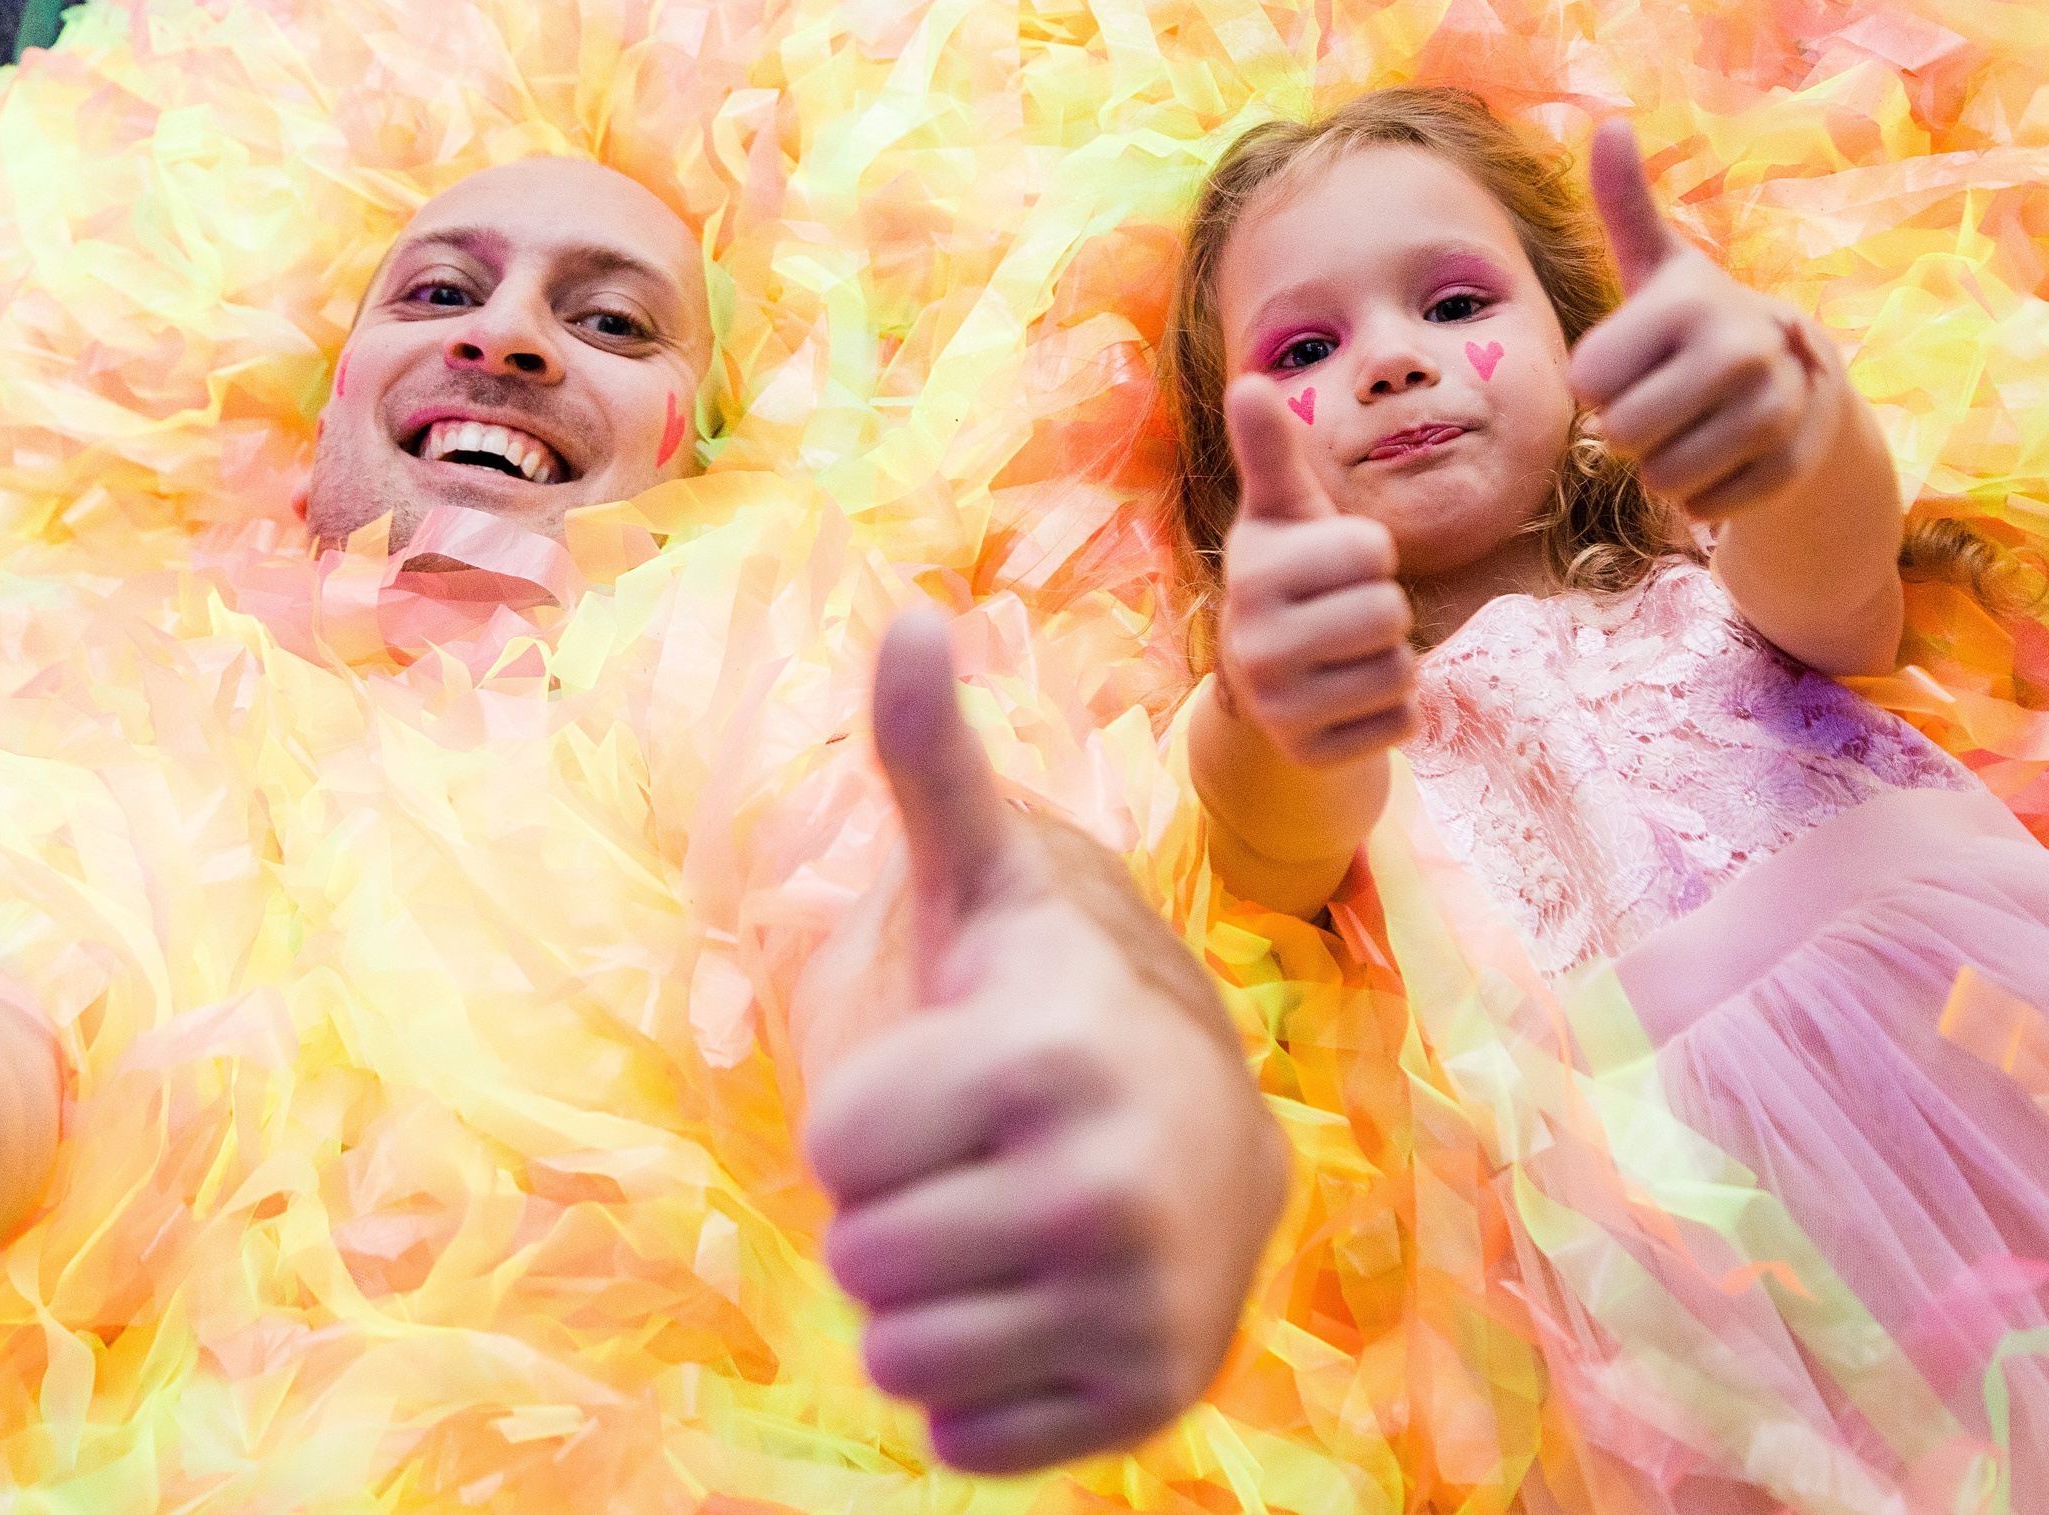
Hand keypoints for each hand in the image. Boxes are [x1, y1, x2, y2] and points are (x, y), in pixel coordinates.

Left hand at [803, 610, 1286, 1472]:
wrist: (1216, 1149)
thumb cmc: (1058, 1010)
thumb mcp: (989, 888)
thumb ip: (932, 766)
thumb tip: (909, 615)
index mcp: (1043, 1062)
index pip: (833, 1148)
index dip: (869, 1117)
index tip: (946, 1082)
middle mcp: (1101, 1193)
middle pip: (858, 1257)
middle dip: (894, 1213)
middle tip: (975, 1166)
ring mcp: (1131, 1312)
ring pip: (899, 1357)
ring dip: (926, 1304)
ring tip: (1000, 1235)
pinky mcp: (1139, 1409)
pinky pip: (960, 1436)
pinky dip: (978, 1388)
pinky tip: (1036, 1310)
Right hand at [1215, 377, 1416, 767]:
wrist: (1270, 683)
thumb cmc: (1293, 576)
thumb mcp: (1283, 513)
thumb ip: (1271, 451)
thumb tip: (1248, 380)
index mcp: (1253, 573)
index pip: (1370, 550)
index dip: (1369, 552)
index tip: (1334, 563)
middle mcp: (1253, 645)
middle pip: (1389, 613)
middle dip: (1385, 611)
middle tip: (1345, 615)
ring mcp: (1278, 708)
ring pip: (1400, 672)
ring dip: (1391, 663)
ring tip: (1347, 657)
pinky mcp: (1310, 754)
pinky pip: (1402, 724)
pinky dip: (1391, 712)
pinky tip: (1350, 700)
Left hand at [1569, 118, 1847, 521]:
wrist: (1800, 378)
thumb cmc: (1695, 323)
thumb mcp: (1657, 265)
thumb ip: (1624, 203)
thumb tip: (1608, 121)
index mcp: (1689, 304)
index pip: (1586, 384)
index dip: (1596, 384)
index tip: (1631, 362)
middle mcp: (1739, 352)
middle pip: (1619, 436)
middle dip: (1625, 430)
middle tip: (1658, 400)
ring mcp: (1774, 412)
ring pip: (1660, 479)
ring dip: (1660, 466)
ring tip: (1689, 428)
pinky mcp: (1790, 468)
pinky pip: (1704, 510)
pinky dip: (1699, 498)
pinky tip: (1721, 460)